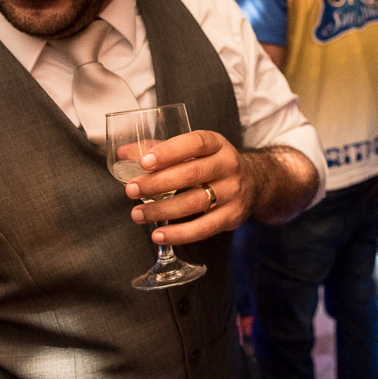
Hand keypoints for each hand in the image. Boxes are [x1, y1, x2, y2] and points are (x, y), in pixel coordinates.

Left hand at [124, 130, 251, 244]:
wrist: (254, 183)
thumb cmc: (212, 164)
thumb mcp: (194, 150)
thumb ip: (159, 150)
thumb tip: (123, 153)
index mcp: (216, 144)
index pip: (195, 143)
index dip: (169, 152)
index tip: (144, 162)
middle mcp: (228, 165)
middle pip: (192, 174)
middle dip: (157, 183)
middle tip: (131, 190)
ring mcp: (233, 192)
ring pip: (195, 203)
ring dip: (162, 210)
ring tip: (137, 214)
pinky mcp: (232, 217)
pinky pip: (203, 228)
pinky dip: (179, 234)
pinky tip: (158, 234)